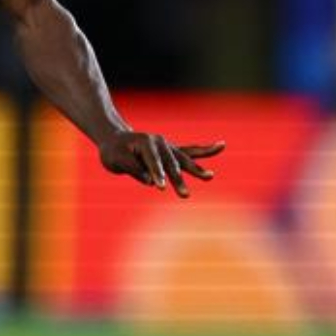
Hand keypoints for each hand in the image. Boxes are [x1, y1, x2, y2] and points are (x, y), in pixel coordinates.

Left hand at [98, 131, 223, 198]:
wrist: (116, 140)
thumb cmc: (113, 151)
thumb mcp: (115, 160)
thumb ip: (133, 169)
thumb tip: (150, 181)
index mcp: (145, 143)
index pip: (152, 161)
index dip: (156, 174)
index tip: (160, 187)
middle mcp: (160, 143)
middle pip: (171, 164)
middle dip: (178, 180)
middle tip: (185, 195)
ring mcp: (168, 147)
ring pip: (185, 160)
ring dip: (196, 170)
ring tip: (210, 177)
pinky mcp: (173, 152)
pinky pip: (192, 151)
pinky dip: (206, 150)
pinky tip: (222, 145)